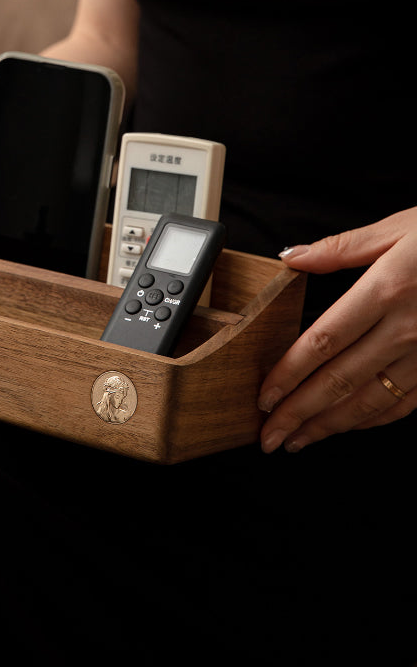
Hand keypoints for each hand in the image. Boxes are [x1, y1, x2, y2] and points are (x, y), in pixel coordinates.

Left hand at [257, 207, 416, 452]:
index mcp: (387, 289)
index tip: (264, 395)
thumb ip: (341, 247)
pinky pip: (406, 403)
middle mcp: (407, 328)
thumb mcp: (399, 227)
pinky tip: (348, 425)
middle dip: (300, 413)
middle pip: (341, 380)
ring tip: (299, 439)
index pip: (324, 341)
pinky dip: (373, 419)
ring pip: (372, 400)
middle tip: (269, 435)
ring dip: (330, 424)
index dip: (289, 373)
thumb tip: (293, 256)